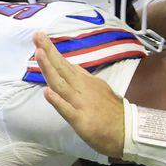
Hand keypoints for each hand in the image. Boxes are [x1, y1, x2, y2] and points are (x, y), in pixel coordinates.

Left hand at [35, 32, 126, 157]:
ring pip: (61, 84)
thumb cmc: (113, 112)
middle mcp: (82, 89)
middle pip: (62, 68)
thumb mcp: (100, 88)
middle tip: (36, 35)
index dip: (52, 51)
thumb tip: (72, 66)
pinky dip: (57, 101)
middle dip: (48, 51)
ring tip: (38, 53)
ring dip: (49, 68)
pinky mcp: (81, 121)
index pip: (65, 64)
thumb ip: (84, 79)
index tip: (40, 38)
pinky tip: (47, 92)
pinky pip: (67, 110)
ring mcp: (81, 104)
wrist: (128, 131)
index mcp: (86, 82)